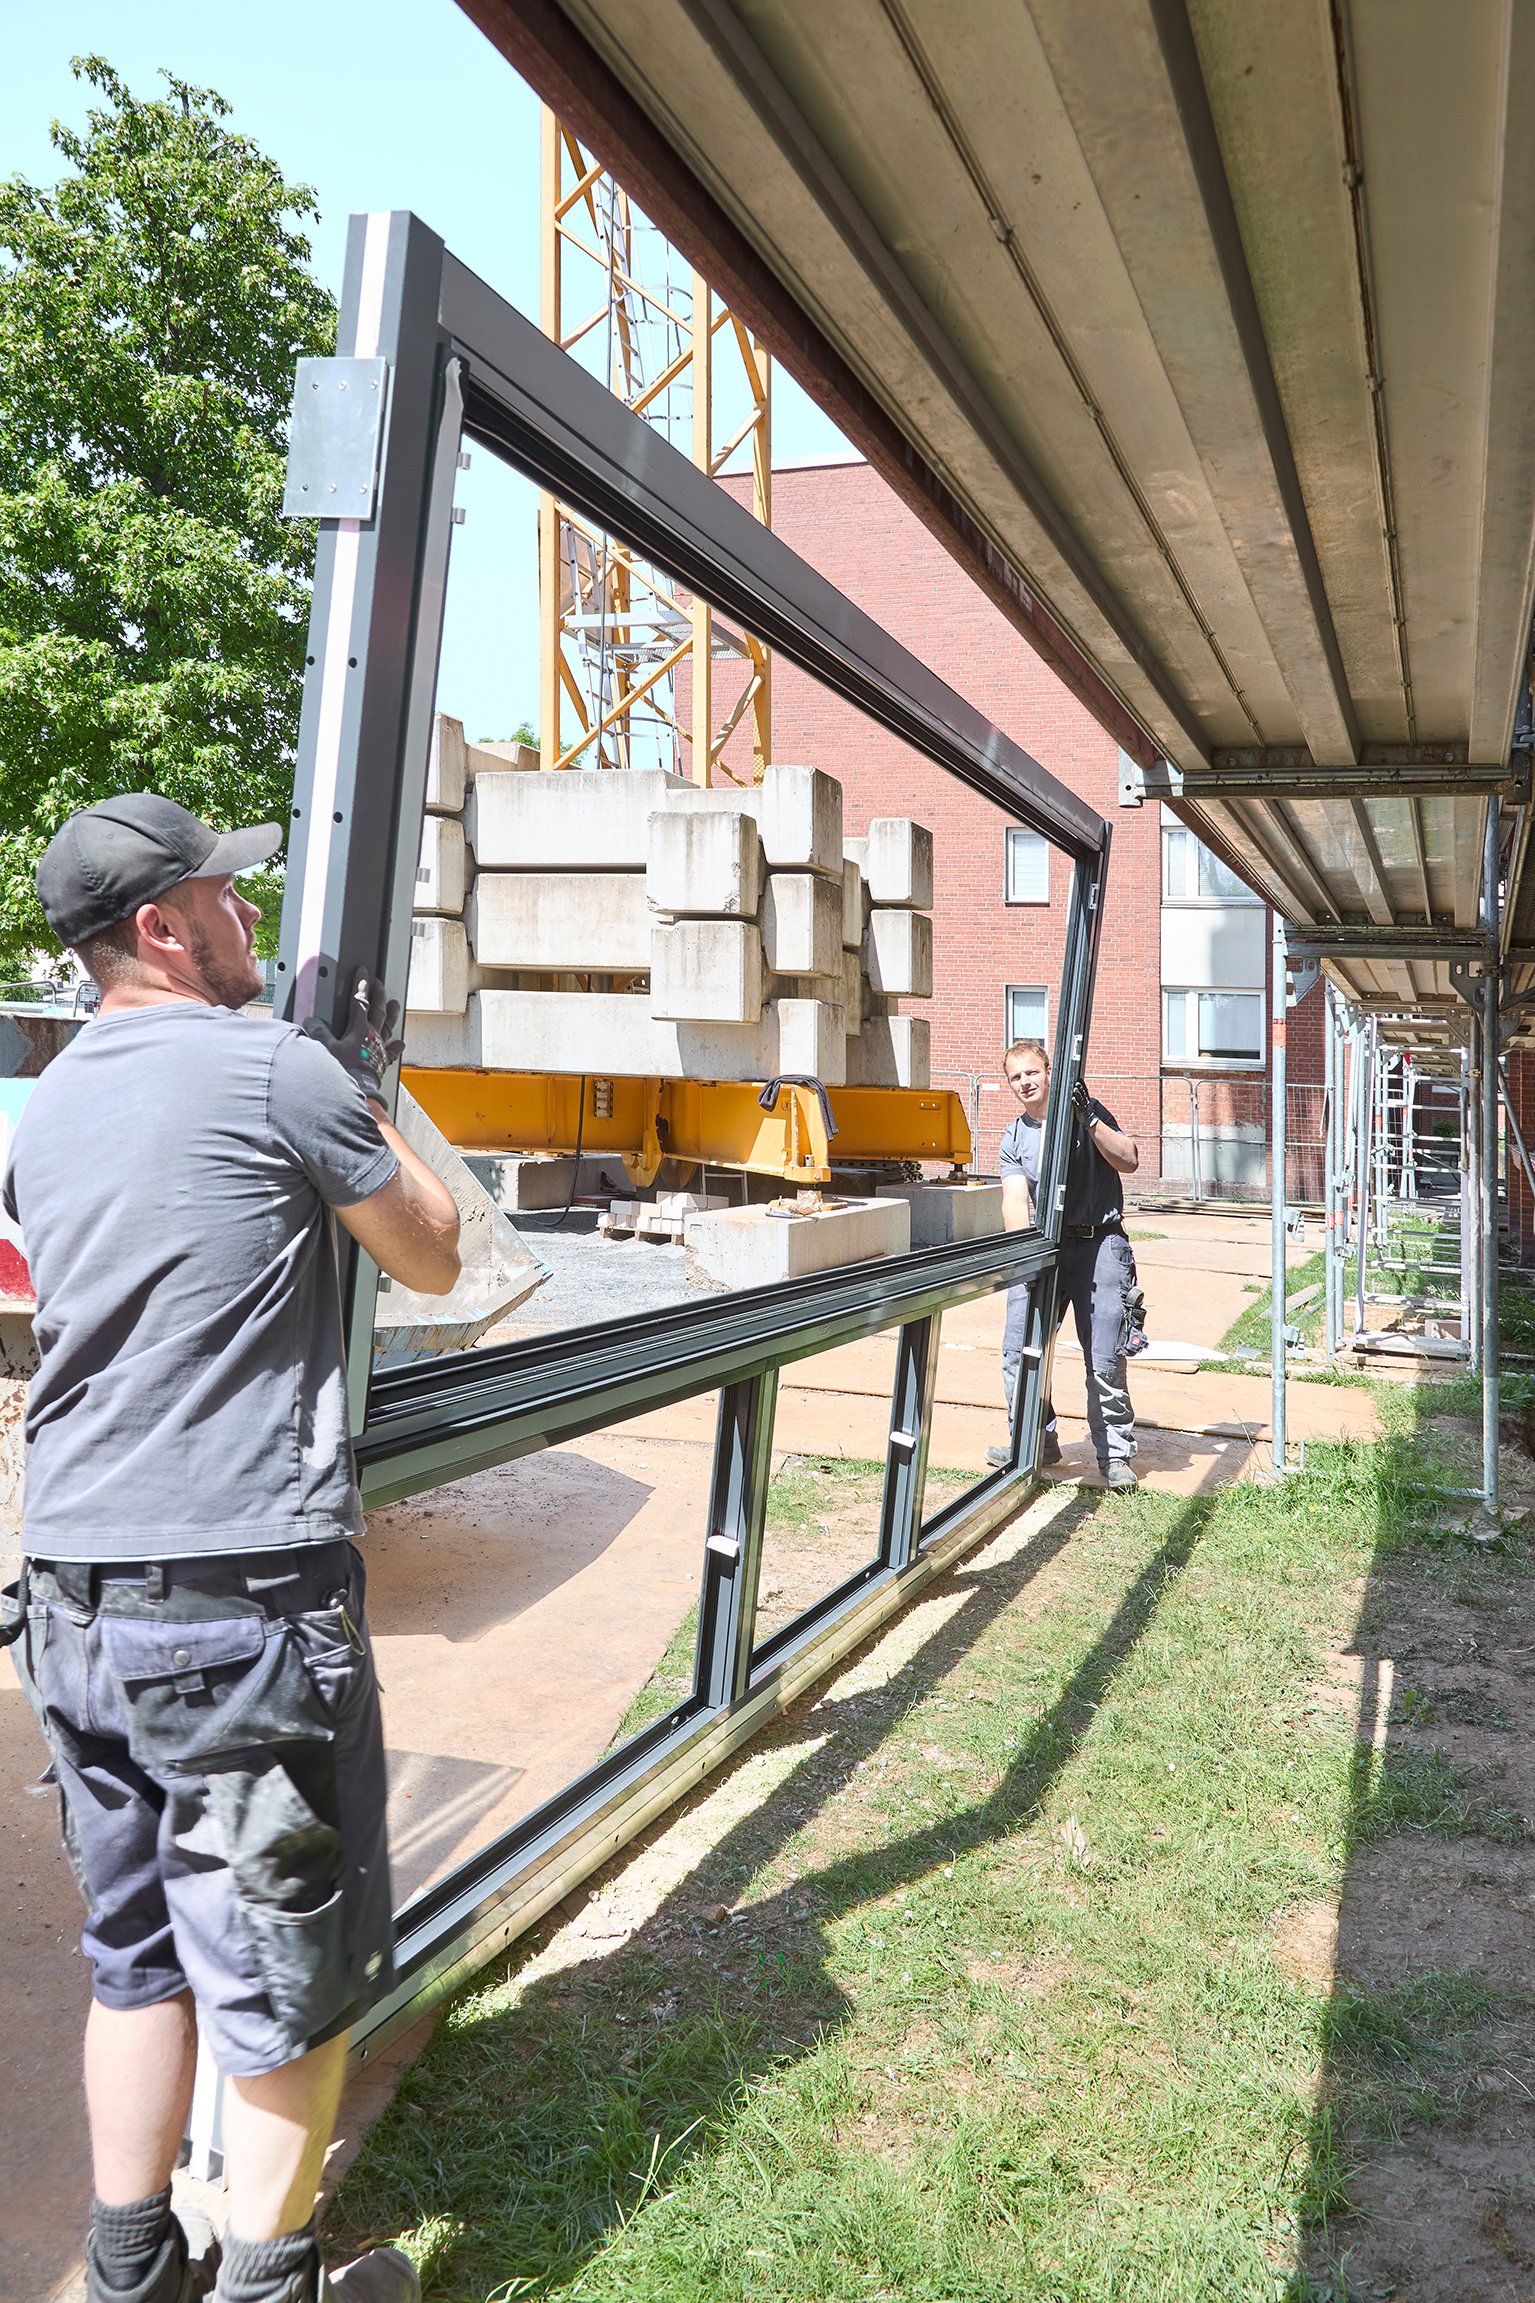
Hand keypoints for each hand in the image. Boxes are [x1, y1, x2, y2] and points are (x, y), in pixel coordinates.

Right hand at [302, 969, 402, 1104]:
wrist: (359, 1088)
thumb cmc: (344, 1070)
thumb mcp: (327, 1048)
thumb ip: (319, 1032)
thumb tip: (312, 1021)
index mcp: (360, 1028)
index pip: (360, 1000)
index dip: (361, 985)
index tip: (364, 973)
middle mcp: (373, 1035)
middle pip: (378, 1009)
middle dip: (379, 994)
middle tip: (380, 984)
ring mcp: (380, 1047)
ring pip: (388, 1025)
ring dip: (392, 1013)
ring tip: (395, 1004)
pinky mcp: (383, 1060)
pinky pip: (392, 1051)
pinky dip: (396, 1046)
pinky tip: (400, 1042)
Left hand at [1071, 1079, 1101, 1125]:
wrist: (1089, 1120)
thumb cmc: (1085, 1111)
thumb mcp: (1085, 1102)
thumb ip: (1082, 1096)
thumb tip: (1077, 1088)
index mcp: (1087, 1098)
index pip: (1085, 1090)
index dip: (1082, 1084)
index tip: (1079, 1078)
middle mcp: (1085, 1101)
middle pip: (1082, 1093)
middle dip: (1080, 1088)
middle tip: (1077, 1083)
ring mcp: (1083, 1106)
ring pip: (1080, 1098)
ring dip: (1077, 1093)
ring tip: (1074, 1089)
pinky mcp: (1080, 1111)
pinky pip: (1077, 1106)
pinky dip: (1075, 1102)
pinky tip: (1072, 1098)